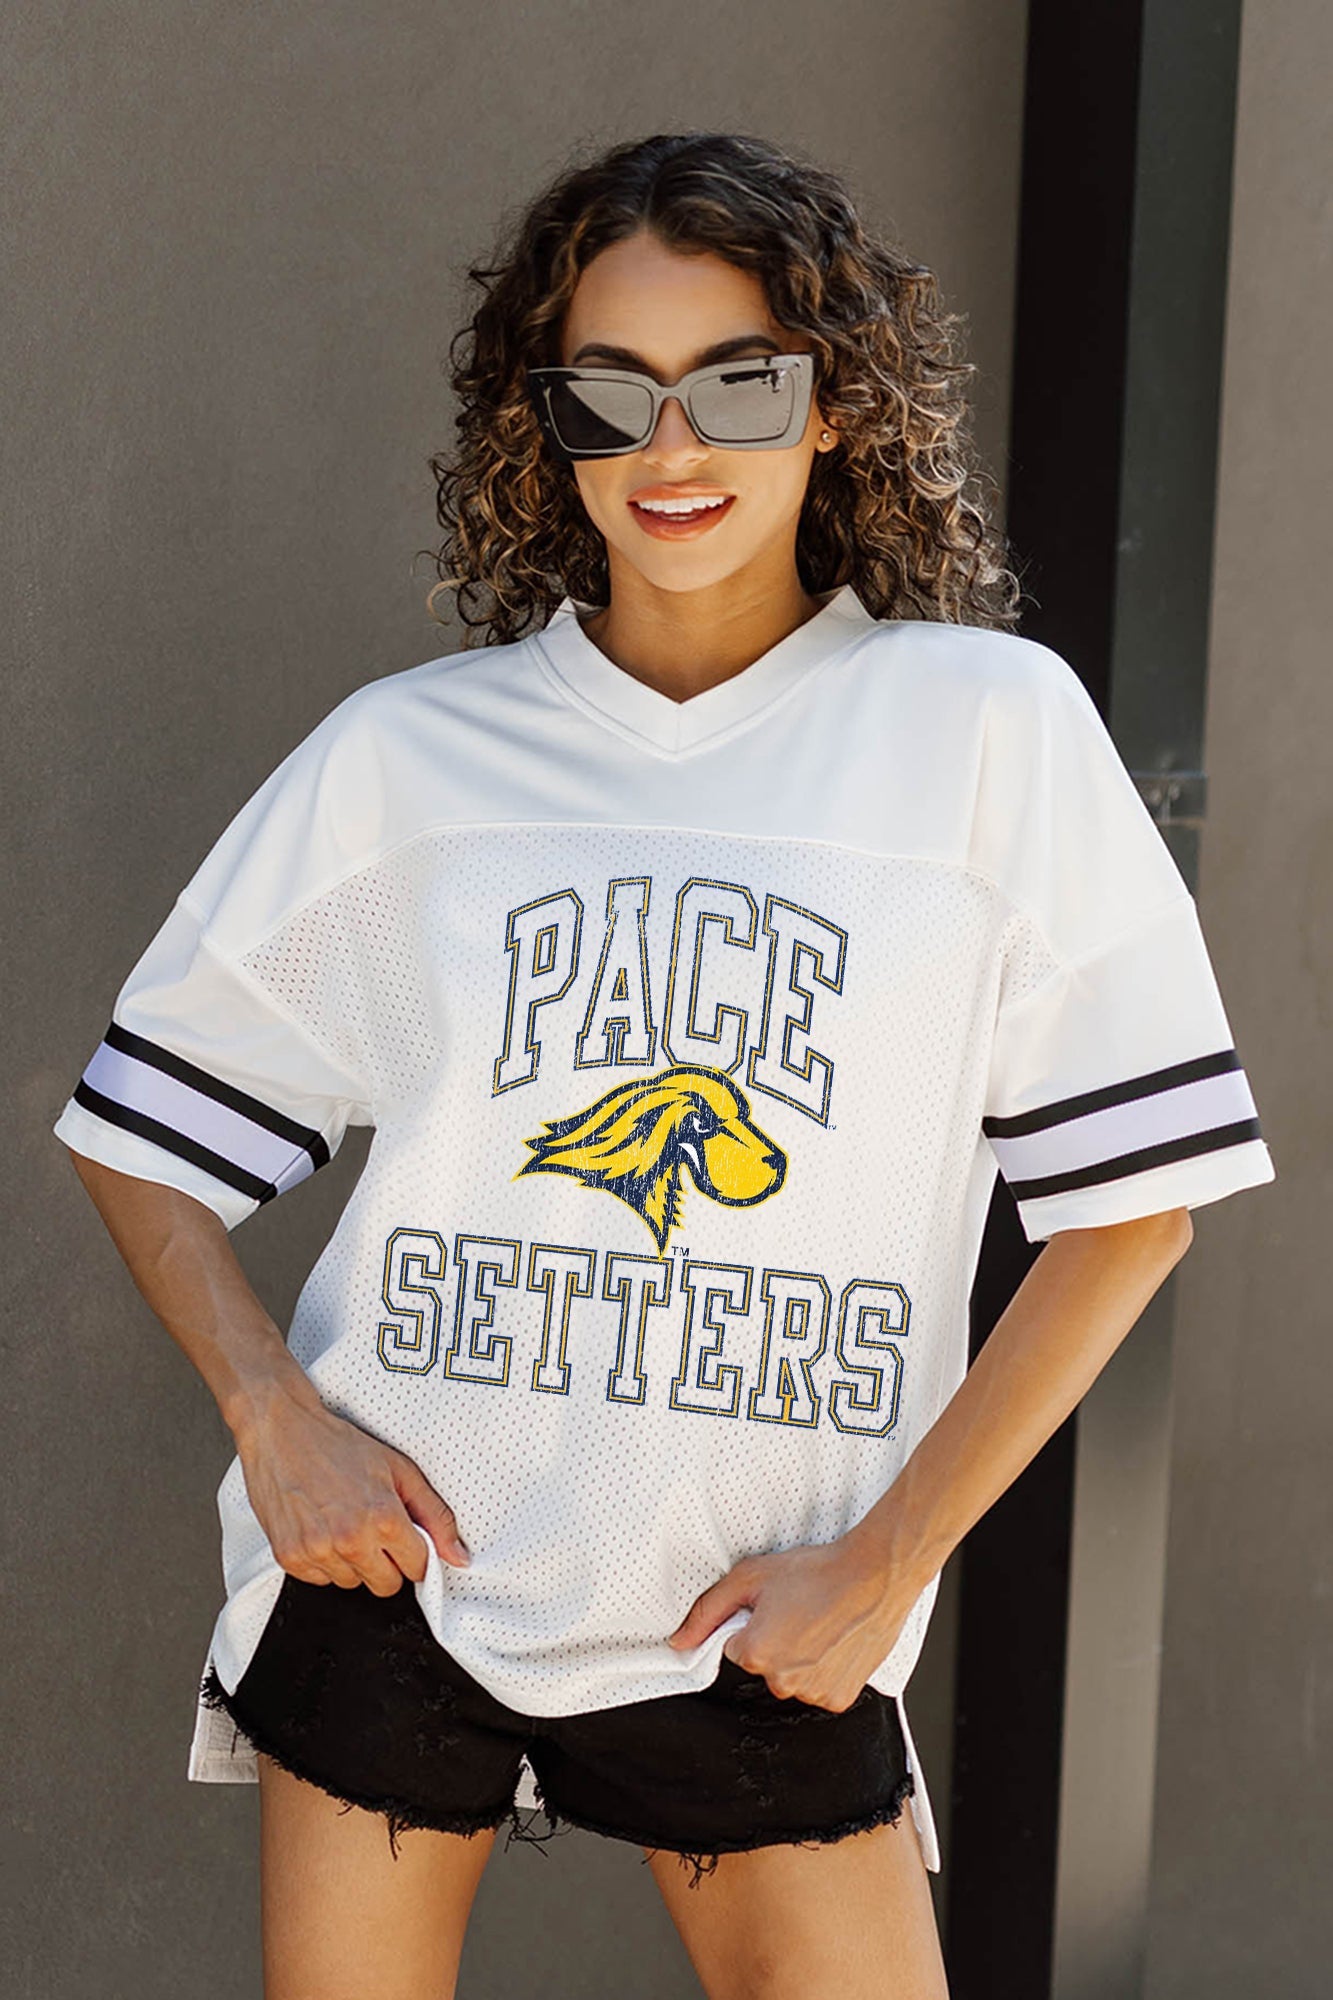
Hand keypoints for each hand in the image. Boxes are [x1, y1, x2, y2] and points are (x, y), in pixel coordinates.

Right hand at [234, 1388, 470, 1595]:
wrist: (281, 1431)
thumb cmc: (337, 1444)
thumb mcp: (399, 1469)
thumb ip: (435, 1515)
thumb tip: (459, 1556)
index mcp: (383, 1518)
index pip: (417, 1568)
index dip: (414, 1552)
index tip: (405, 1538)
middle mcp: (349, 1540)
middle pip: (386, 1585)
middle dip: (386, 1562)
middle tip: (372, 1528)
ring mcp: (316, 1552)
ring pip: (351, 1583)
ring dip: (352, 1561)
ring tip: (341, 1521)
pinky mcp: (289, 1558)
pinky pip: (319, 1580)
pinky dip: (323, 1560)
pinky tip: (320, 1527)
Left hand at [665, 1533, 912, 1711]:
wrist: (875, 1575)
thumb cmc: (816, 1571)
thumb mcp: (752, 1577)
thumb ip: (707, 1611)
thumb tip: (677, 1642)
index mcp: (754, 1654)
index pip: (736, 1648)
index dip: (754, 1624)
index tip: (777, 1606)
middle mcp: (781, 1683)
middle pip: (764, 1667)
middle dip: (776, 1643)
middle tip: (801, 1612)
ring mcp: (813, 1694)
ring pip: (792, 1680)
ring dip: (801, 1659)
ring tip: (822, 1624)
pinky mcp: (839, 1700)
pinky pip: (820, 1690)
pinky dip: (826, 1672)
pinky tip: (836, 1643)